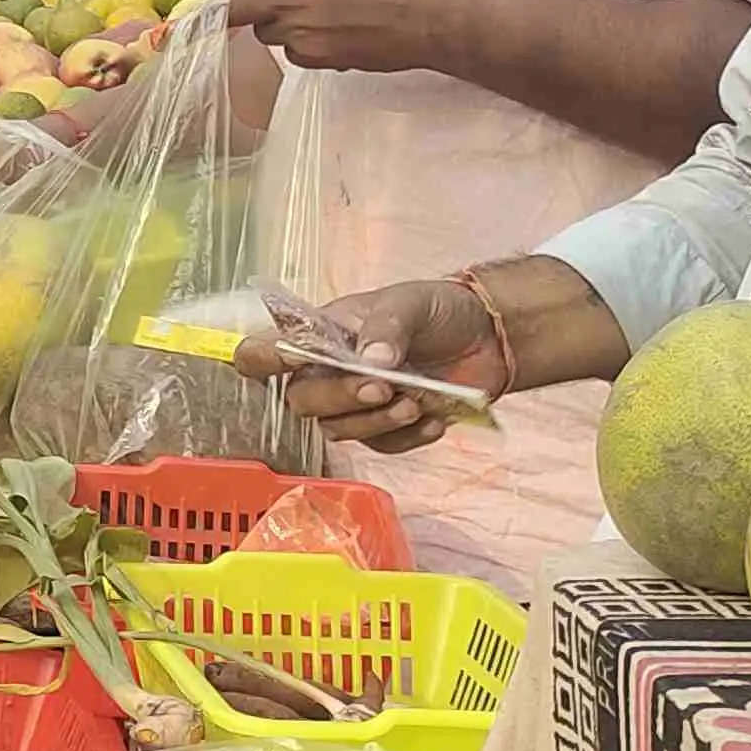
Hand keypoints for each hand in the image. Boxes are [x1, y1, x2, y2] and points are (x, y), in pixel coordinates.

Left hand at [137, 0, 456, 73]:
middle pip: (229, 11)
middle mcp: (288, 2)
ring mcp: (300, 37)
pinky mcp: (317, 62)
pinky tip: (340, 26)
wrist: (440, 15)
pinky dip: (306, 40)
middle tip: (192, 17)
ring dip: (279, 17)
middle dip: (205, 14)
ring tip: (326, 3)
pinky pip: (294, 51)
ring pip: (267, 28)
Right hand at [230, 279, 508, 452]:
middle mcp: (326, 372)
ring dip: (375, 421)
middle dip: (339, 397)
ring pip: (338, 429)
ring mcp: (354, 404)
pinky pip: (381, 447)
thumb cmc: (438, 310)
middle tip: (382, 387)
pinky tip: (434, 418)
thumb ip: (387, 327)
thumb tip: (370, 361)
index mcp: (319, 335)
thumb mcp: (411, 304)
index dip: (261, 359)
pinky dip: (408, 437)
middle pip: (302, 400)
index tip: (289, 358)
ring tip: (416, 401)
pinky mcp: (385, 430)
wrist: (489, 337)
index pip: (264, 350)